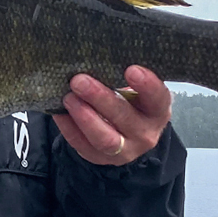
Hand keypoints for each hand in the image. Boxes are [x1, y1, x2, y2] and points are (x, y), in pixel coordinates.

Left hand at [52, 66, 171, 165]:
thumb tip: (93, 58)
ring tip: (68, 97)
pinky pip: (82, 145)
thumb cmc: (130, 100)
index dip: (147, 85)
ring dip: (84, 117)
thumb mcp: (135, 88)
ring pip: (105, 139)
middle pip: (125, 118)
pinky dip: (69, 127)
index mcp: (157, 110)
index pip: (158, 99)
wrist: (126, 132)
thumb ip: (121, 76)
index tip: (131, 69)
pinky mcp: (100, 158)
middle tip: (79, 80)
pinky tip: (59, 111)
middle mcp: (146, 133)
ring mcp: (124, 150)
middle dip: (100, 98)